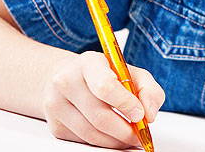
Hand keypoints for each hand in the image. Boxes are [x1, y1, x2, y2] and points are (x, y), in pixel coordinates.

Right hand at [41, 51, 165, 148]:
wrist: (68, 78)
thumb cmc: (105, 74)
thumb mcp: (130, 72)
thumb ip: (148, 89)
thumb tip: (149, 114)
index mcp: (88, 62)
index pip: (105, 86)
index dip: (125, 104)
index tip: (140, 115)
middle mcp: (66, 81)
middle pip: (99, 115)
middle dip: (125, 131)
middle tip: (140, 136)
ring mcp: (56, 104)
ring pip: (91, 133)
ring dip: (116, 141)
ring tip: (130, 139)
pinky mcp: (55, 125)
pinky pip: (83, 140)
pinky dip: (103, 143)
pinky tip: (114, 137)